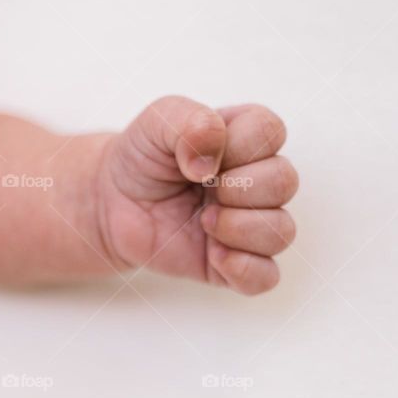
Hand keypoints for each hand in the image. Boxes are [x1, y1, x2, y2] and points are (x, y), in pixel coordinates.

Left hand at [96, 96, 297, 294]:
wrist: (112, 201)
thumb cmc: (143, 157)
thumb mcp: (159, 120)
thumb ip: (191, 120)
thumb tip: (210, 162)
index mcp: (246, 137)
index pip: (270, 132)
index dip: (237, 144)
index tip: (198, 155)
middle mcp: (256, 180)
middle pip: (285, 181)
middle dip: (238, 186)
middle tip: (201, 189)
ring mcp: (248, 224)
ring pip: (281, 231)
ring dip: (239, 227)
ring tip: (203, 222)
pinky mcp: (232, 263)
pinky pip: (266, 277)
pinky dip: (243, 268)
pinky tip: (214, 255)